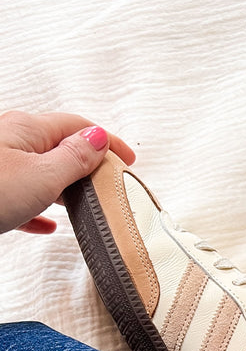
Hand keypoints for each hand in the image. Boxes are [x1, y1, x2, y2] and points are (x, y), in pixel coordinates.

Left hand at [0, 110, 135, 234]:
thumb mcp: (42, 173)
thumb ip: (74, 157)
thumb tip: (98, 138)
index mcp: (28, 129)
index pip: (78, 128)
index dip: (108, 142)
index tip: (128, 159)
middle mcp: (12, 142)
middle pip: (60, 149)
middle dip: (89, 166)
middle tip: (111, 183)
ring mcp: (2, 167)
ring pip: (43, 174)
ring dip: (67, 188)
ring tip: (87, 202)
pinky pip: (23, 198)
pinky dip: (42, 210)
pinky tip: (49, 222)